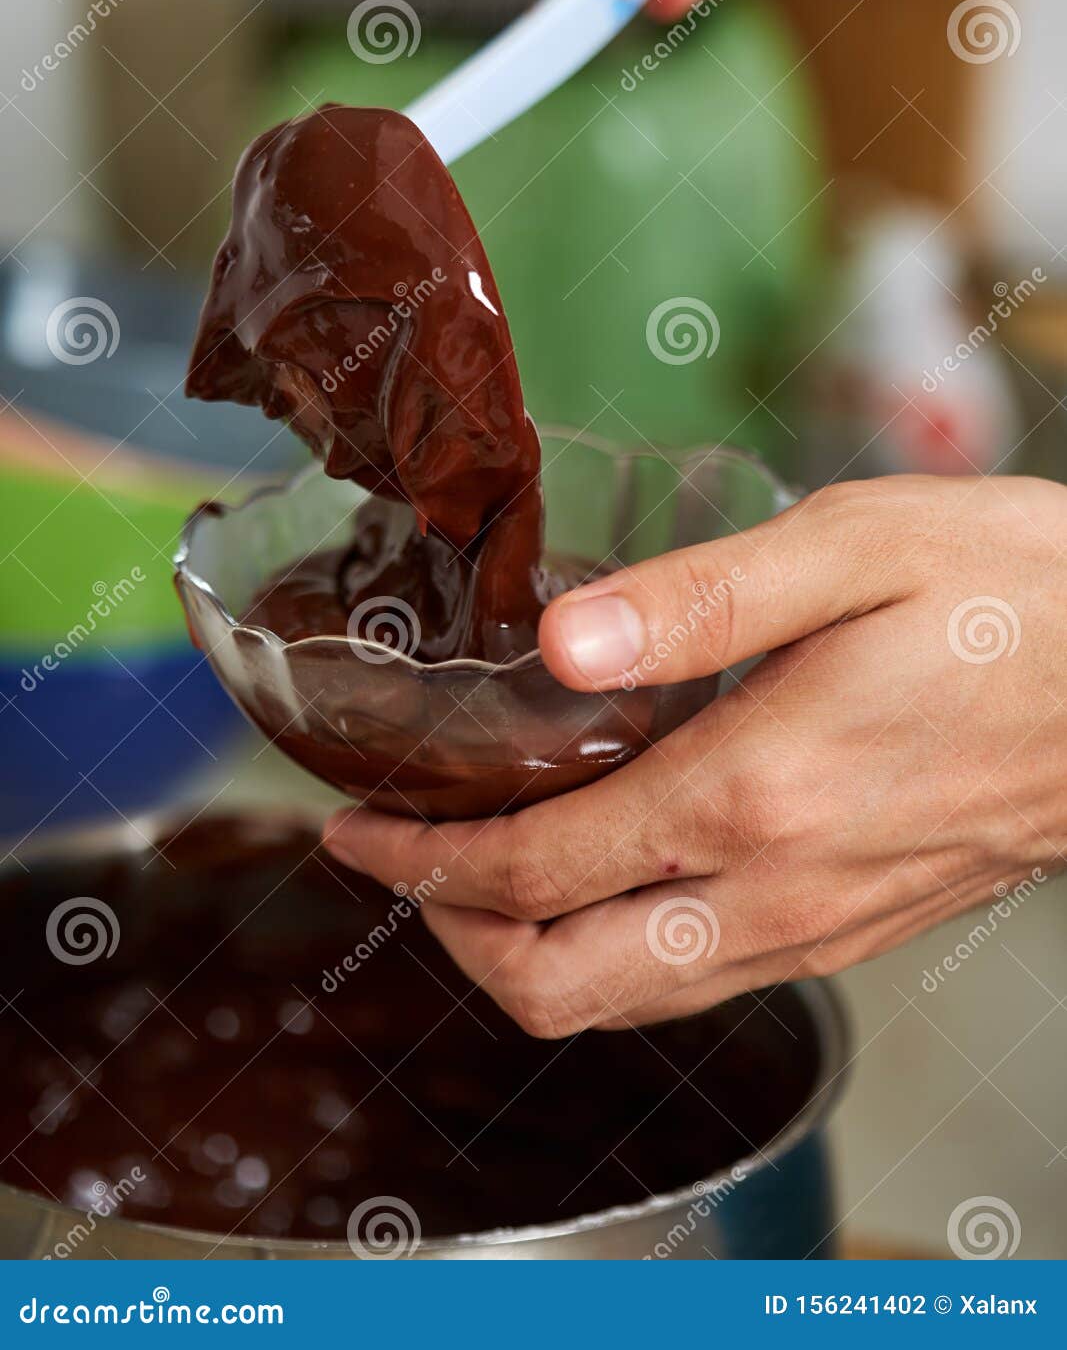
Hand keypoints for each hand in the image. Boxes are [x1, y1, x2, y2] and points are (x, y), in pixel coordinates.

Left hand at [324, 475, 1066, 1037]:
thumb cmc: (1017, 597)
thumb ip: (697, 598)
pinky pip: (702, 984)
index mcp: (752, 792)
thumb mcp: (854, 548)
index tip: (357, 829)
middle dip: (452, 937)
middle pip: (559, 986)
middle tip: (402, 861)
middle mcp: (776, 890)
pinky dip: (617, 953)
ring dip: (529, 954)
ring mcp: (819, 927)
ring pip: (627, 1005)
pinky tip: (608, 873)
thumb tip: (560, 643)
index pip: (533, 873)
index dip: (420, 865)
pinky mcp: (854, 930)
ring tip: (481, 871)